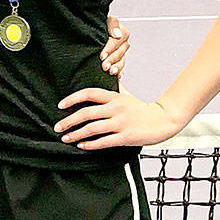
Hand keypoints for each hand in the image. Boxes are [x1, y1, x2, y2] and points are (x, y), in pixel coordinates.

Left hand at [53, 87, 181, 149]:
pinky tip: (81, 145)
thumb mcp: (126, 95)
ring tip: (66, 138)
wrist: (162, 121)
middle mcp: (116, 109)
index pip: (89, 93)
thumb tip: (105, 74)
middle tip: (57, 126)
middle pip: (87, 113)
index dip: (73, 98)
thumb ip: (114, 87)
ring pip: (92, 129)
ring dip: (76, 134)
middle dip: (69, 121)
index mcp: (114, 97)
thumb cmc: (141, 109)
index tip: (60, 105)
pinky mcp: (125, 137)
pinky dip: (90, 144)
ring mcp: (120, 123)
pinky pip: (103, 141)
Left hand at [99, 16, 129, 77]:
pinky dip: (118, 72)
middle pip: (120, 51)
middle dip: (112, 59)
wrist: (86, 34)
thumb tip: (117, 34)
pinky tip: (116, 76)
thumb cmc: (93, 27)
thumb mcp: (101, 21)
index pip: (119, 39)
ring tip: (110, 72)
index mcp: (120, 31)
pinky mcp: (117, 60)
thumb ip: (112, 24)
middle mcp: (122, 41)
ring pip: (122, 60)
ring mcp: (120, 51)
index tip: (102, 55)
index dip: (110, 48)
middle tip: (104, 66)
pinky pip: (121, 67)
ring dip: (116, 67)